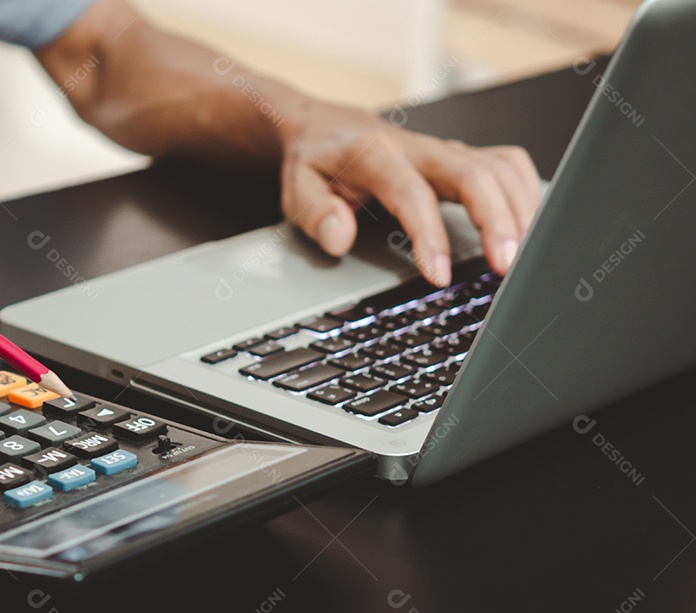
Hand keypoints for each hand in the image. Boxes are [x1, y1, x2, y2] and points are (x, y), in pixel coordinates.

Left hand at [278, 102, 540, 285]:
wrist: (328, 128)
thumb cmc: (316, 162)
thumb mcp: (296, 188)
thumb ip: (314, 213)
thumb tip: (338, 238)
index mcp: (376, 155)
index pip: (412, 194)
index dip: (430, 235)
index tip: (439, 275)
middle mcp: (418, 148)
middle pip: (474, 174)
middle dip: (497, 220)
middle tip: (504, 268)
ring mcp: (445, 150)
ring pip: (499, 168)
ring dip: (519, 210)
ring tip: (523, 257)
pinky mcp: (462, 157)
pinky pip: (508, 165)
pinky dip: (526, 193)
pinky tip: (526, 227)